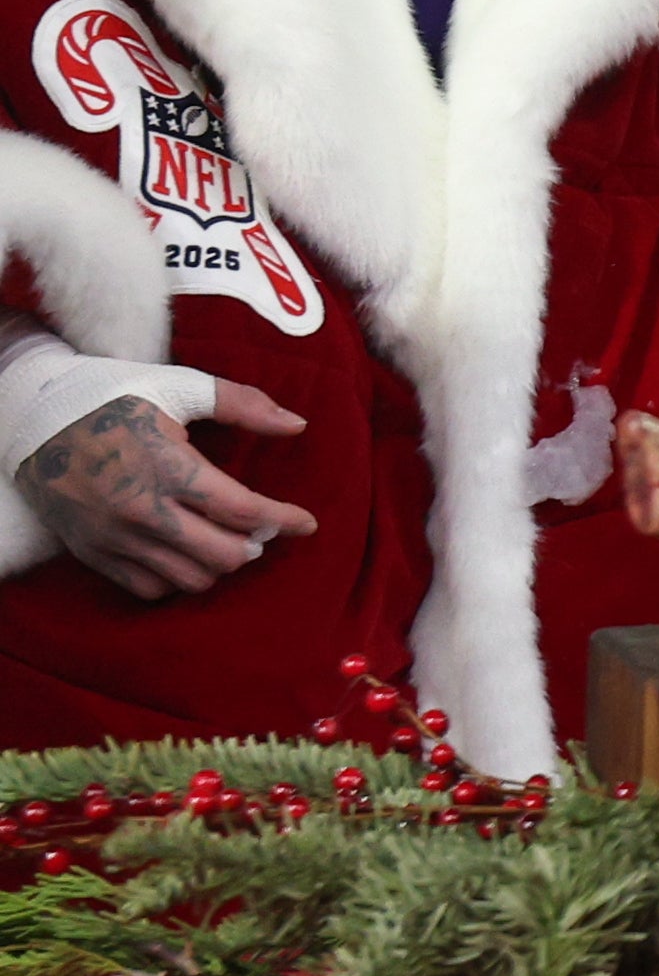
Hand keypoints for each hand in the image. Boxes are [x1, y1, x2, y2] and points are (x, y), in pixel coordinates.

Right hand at [15, 386, 313, 599]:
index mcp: (168, 467)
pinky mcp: (91, 552)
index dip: (284, 520)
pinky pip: (147, 588)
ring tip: (229, 542)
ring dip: (219, 566)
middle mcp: (142, 510)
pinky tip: (187, 556)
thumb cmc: (113, 395)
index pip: (243, 510)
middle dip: (254, 546)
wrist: (34, 416)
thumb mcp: (180, 387)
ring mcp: (114, 537)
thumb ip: (243, 404)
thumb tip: (297, 425)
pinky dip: (177, 579)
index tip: (308, 524)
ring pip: (188, 579)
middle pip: (222, 555)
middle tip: (263, 531)